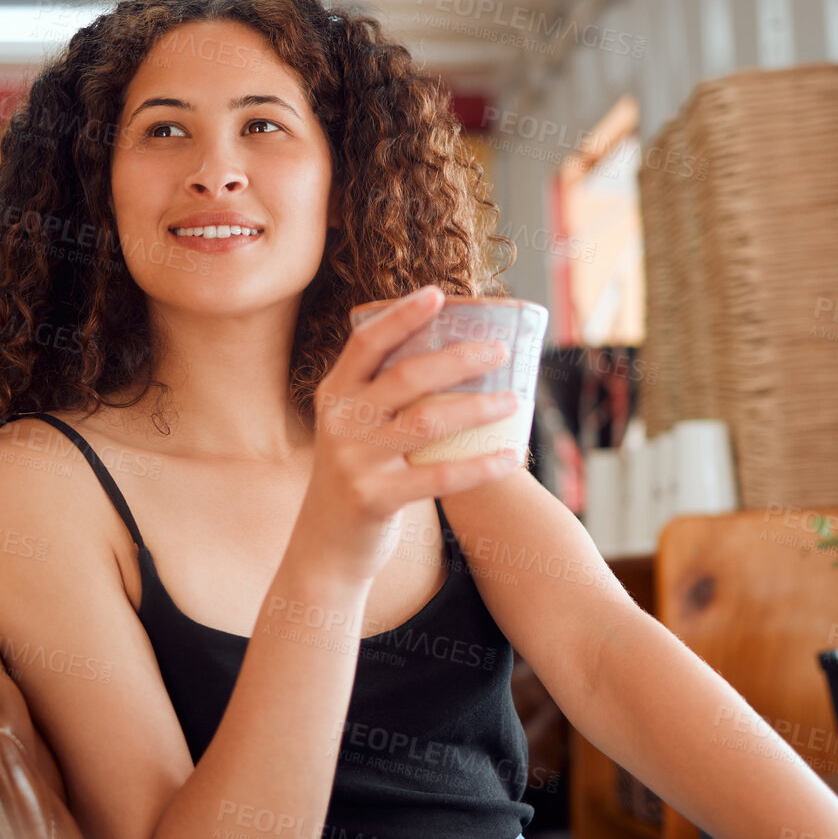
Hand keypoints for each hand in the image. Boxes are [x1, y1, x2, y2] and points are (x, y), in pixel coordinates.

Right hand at [300, 284, 523, 580]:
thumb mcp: (352, 426)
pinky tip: (511, 456)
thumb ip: (382, 392)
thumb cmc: (356, 473)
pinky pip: (440, 477)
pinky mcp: (374, 499)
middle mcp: (340, 423)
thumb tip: (451, 351)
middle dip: (458, 359)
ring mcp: (355, 461)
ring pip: (427, 422)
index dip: (402, 315)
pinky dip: (481, 466)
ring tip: (513, 399)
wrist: (324, 544)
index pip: (366, 343)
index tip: (438, 294)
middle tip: (499, 351)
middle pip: (406, 377)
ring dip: (477, 407)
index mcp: (335, 395)